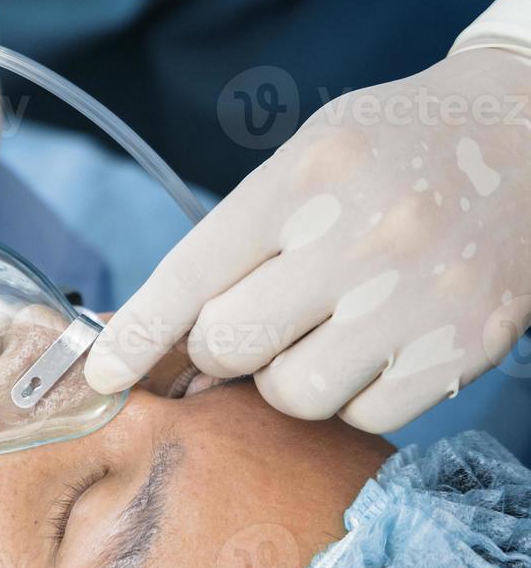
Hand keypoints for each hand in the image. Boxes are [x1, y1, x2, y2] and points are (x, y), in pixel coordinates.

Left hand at [86, 46, 530, 432]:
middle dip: (217, 348)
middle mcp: (360, 236)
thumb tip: (155, 339)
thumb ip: (235, 239)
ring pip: (291, 392)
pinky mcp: (467, 346)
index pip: (188, 275)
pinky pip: (363, 416)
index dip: (133, 337)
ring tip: (320, 331)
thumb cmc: (396, 152)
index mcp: (307, 178)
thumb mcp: (308, 159)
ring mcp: (419, 295)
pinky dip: (353, 396)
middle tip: (245, 327)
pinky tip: (375, 348)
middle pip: (229, 345)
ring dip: (285, 377)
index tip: (99, 376)